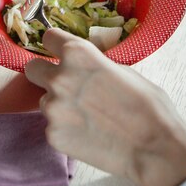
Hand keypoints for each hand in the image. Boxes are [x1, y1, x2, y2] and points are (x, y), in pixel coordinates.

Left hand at [25, 28, 185, 185]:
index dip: (55, 45)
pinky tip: (88, 133)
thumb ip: (95, 64)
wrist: (153, 147)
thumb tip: (85, 66)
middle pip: (32, 68)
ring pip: (44, 100)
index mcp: (78, 54)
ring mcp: (53, 108)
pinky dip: (66, 128)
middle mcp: (59, 77)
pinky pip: (52, 125)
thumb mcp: (122, 69)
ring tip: (87, 116)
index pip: (48, 38)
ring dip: (58, 104)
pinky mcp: (52, 135)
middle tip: (65, 84)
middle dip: (45, 73)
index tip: (59, 52)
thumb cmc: (147, 104)